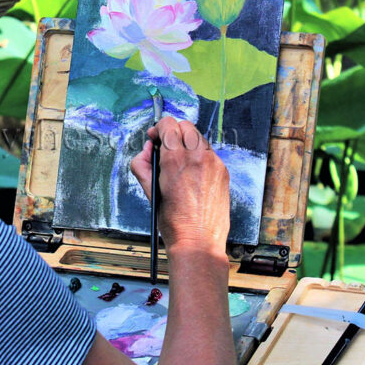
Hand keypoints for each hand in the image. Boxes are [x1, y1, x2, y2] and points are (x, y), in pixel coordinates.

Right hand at [130, 117, 229, 256]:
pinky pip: (209, 153)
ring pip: (199, 137)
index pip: (168, 124)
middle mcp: (197, 156)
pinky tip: (192, 173)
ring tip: (179, 161)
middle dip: (173, 132)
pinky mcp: (222, 171)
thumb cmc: (173, 221)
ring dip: (187, 142)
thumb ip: (142, 164)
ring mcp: (213, 163)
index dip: (158, 129)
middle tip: (165, 147)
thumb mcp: (148, 191)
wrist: (198, 241)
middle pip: (185, 125)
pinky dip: (199, 156)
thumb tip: (147, 150)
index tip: (155, 138)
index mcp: (176, 159)